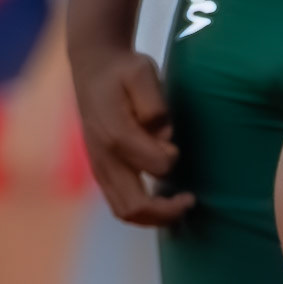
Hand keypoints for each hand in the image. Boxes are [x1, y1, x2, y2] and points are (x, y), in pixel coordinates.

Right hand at [70, 44, 194, 226]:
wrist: (93, 67)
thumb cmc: (123, 71)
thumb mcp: (142, 72)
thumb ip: (154, 104)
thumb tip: (164, 136)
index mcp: (115, 134)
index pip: (155, 166)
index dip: (172, 161)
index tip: (176, 147)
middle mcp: (103, 158)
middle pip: (134, 207)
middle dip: (167, 211)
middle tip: (190, 200)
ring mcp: (99, 168)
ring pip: (124, 212)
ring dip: (155, 216)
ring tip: (179, 205)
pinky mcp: (99, 171)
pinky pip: (119, 204)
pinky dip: (143, 211)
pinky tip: (162, 201)